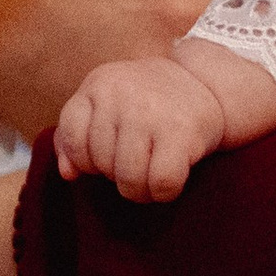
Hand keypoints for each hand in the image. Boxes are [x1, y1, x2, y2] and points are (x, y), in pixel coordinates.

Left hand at [56, 54, 226, 201]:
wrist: (207, 83)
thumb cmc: (148, 103)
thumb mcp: (107, 103)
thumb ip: (76, 134)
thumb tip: (68, 174)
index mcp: (98, 83)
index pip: (73, 139)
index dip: (87, 160)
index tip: (108, 155)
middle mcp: (121, 94)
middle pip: (101, 164)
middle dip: (117, 175)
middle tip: (138, 163)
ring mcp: (149, 112)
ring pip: (129, 179)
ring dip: (140, 190)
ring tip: (150, 175)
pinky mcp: (180, 132)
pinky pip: (160, 184)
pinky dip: (164, 193)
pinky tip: (170, 179)